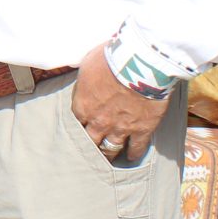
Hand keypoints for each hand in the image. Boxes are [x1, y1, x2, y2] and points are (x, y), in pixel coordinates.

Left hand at [70, 46, 168, 164]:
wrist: (140, 64)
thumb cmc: (111, 58)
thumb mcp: (88, 63)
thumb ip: (86, 78)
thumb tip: (86, 78)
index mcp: (83, 105)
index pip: (75, 122)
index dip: (78, 126)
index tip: (79, 130)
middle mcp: (98, 121)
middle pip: (90, 141)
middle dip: (89, 146)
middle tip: (89, 152)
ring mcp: (120, 128)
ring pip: (110, 148)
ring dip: (108, 154)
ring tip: (108, 160)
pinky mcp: (142, 130)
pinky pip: (136, 147)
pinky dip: (134, 153)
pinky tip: (132, 158)